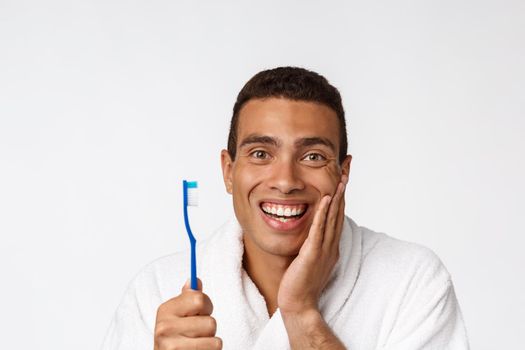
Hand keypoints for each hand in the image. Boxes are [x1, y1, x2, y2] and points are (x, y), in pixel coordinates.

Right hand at [154, 278, 221, 349]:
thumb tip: (194, 280)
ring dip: (210, 344)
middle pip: (210, 322)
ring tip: (196, 345)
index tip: (199, 313)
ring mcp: (172, 347)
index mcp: (165, 310)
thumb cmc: (176, 337)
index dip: (206, 307)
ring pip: (215, 341)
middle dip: (208, 330)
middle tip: (196, 334)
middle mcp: (164, 328)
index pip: (199, 299)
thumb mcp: (177, 315)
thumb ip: (188, 298)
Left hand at [277, 175, 347, 315]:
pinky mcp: (312, 254)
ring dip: (337, 198)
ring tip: (341, 179)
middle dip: (343, 191)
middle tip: (347, 170)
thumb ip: (313, 243)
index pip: (337, 216)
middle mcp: (331, 246)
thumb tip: (312, 231)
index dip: (341, 196)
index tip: (343, 178)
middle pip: (339, 213)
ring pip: (332, 219)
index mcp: (330, 246)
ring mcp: (323, 250)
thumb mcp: (310, 258)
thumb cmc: (301, 283)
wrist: (298, 304)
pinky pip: (318, 230)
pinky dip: (323, 214)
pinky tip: (325, 200)